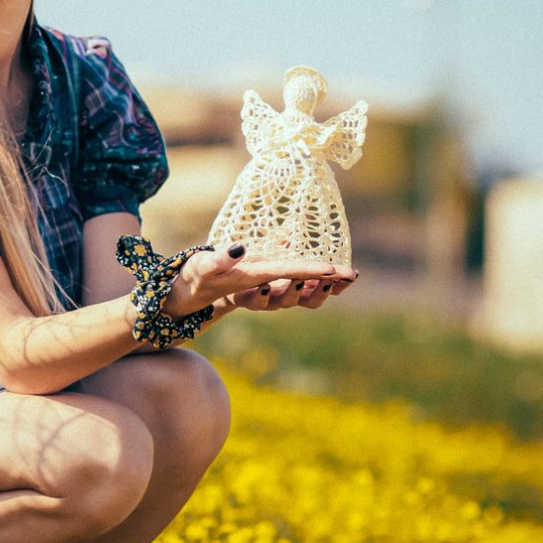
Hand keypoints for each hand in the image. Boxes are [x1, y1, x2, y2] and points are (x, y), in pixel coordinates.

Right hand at [166, 243, 355, 316]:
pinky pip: (303, 287)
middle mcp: (265, 288)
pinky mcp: (273, 285)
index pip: (284, 273)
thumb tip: (240, 247)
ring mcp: (271, 289)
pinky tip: (338, 274)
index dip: (308, 270)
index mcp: (252, 280)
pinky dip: (321, 280)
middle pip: (299, 290)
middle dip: (323, 283)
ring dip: (326, 286)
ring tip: (346, 276)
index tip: (331, 268)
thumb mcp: (203, 265)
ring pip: (304, 294)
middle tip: (347, 274)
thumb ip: (220, 258)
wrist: (194, 291)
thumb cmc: (198, 275)